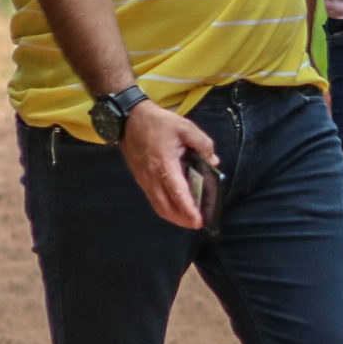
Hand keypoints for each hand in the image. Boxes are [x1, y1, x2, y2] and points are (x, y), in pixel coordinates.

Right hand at [120, 100, 219, 228]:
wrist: (129, 120)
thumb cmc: (158, 122)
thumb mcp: (185, 126)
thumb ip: (202, 143)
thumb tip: (213, 161)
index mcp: (164, 163)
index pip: (177, 192)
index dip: (188, 209)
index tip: (198, 221)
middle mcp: (152, 176)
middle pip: (166, 207)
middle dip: (182, 219)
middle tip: (197, 224)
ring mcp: (144, 180)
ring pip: (158, 206)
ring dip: (173, 217)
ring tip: (188, 220)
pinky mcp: (141, 179)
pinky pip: (153, 200)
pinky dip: (165, 208)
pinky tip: (175, 208)